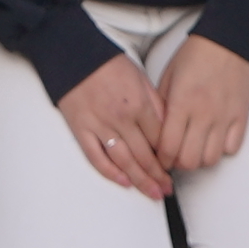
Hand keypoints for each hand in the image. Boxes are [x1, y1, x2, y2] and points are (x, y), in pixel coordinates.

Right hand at [52, 47, 172, 203]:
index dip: (169, 155)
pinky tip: (124, 182)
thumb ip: (156, 104)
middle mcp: (121, 118)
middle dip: (159, 175)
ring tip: (153, 193)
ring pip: (124, 161)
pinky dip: (110, 172)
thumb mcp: (141, 78)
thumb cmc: (108, 64)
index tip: (174, 166)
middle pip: (145, 155)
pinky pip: (97, 157)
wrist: (74, 54)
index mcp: (139, 104)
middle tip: (168, 189)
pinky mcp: (81, 129)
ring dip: (141, 180)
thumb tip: (169, 128)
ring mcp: (100, 126)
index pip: (160, 139)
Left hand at [149, 20, 248, 178]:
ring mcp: (225, 117)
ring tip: (194, 149)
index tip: (159, 158)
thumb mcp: (168, 76)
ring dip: (199, 159)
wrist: (228, 40)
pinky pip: (231, 148)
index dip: (161, 159)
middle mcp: (204, 114)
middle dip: (178, 163)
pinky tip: (214, 139)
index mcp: (182, 103)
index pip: (168, 146)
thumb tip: (157, 132)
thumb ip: (162, 105)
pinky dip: (221, 149)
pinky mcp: (241, 117)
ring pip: (211, 159)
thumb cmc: (195, 55)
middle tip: (175, 156)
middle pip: (189, 160)